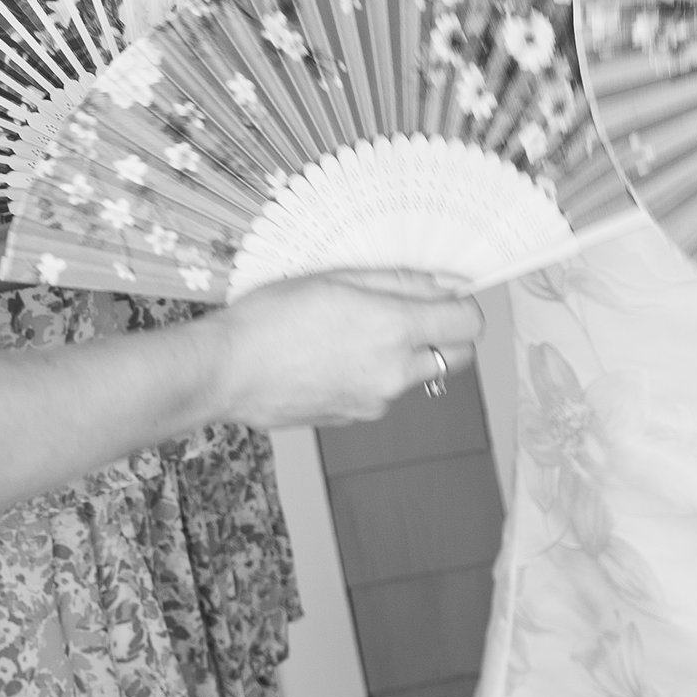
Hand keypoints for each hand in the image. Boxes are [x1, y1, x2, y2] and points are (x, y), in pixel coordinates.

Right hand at [199, 272, 484, 428]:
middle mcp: (394, 372)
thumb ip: (400, 282)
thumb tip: (446, 283)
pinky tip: (333, 357)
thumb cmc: (272, 316)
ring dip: (405, 354)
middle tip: (409, 313)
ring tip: (353, 333)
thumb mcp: (338, 278)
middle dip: (446, 334)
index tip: (445, 295)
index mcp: (394, 330)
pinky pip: (384, 392)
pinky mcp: (355, 418)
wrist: (226, 372)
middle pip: (459, 357)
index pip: (470, 324)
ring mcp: (376, 401)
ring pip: (418, 375)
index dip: (464, 306)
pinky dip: (374, 374)